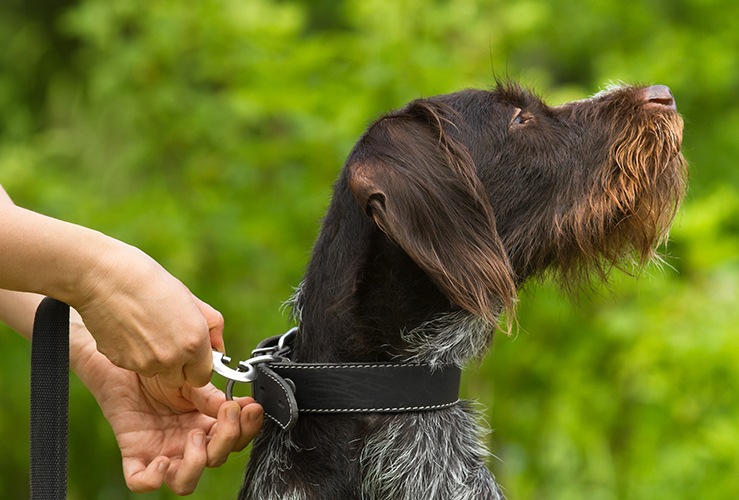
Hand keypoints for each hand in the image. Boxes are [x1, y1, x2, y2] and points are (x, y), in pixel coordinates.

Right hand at [74, 241, 223, 387]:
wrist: (105, 276)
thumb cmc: (150, 281)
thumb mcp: (190, 299)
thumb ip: (210, 326)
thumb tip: (218, 347)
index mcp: (194, 342)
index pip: (203, 376)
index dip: (197, 365)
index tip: (192, 353)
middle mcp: (171, 358)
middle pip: (179, 380)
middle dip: (177, 367)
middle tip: (167, 339)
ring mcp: (144, 363)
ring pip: (155, 373)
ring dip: (155, 360)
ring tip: (146, 328)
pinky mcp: (121, 362)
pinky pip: (134, 366)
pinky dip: (134, 354)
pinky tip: (129, 329)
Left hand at [85, 354, 262, 494]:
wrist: (124, 364)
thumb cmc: (159, 372)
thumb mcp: (191, 381)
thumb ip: (214, 396)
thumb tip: (243, 405)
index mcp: (206, 426)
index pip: (236, 440)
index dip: (247, 429)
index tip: (251, 408)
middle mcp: (188, 444)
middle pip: (217, 459)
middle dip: (228, 438)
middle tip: (227, 411)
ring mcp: (163, 453)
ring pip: (185, 483)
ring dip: (196, 463)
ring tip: (194, 434)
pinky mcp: (136, 456)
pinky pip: (143, 482)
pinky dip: (154, 478)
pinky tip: (162, 459)